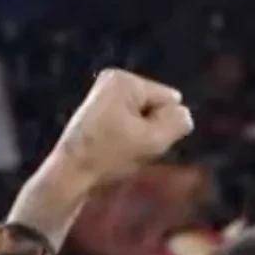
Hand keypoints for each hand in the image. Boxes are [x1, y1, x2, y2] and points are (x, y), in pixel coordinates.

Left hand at [8, 69, 193, 241]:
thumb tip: (184, 113)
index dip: (163, 125)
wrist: (70, 174)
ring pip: (146, 119)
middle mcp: (114, 80)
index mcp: (126, 80)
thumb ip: (178, 123)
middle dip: (152, 129)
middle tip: (127, 146)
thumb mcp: (153, 141)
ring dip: (141, 137)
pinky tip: (113, 150)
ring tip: (119, 149)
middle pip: (157, 107)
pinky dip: (129, 139)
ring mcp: (105, 94)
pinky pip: (131, 125)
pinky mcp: (100, 111)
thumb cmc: (110, 156)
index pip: (171, 100)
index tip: (135, 138)